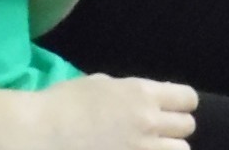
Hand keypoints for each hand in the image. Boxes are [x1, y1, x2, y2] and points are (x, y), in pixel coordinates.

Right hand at [36, 74, 198, 148]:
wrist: (41, 134)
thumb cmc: (62, 104)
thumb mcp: (99, 84)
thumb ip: (128, 93)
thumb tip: (145, 101)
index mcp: (141, 94)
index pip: (187, 98)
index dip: (180, 103)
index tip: (168, 108)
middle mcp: (149, 122)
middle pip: (187, 126)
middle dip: (173, 128)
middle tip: (154, 131)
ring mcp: (143, 149)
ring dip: (166, 149)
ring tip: (146, 147)